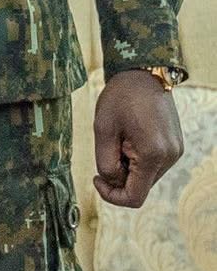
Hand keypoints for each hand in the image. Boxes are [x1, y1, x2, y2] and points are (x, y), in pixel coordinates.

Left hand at [93, 71, 183, 208]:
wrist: (144, 73)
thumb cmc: (121, 97)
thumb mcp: (103, 130)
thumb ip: (105, 162)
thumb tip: (111, 182)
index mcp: (153, 154)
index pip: (134, 197)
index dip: (111, 195)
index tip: (96, 178)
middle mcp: (169, 157)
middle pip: (140, 187)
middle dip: (119, 176)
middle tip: (109, 149)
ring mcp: (175, 151)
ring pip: (146, 177)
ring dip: (128, 167)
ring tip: (121, 139)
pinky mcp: (175, 146)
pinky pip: (153, 165)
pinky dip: (138, 159)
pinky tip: (131, 138)